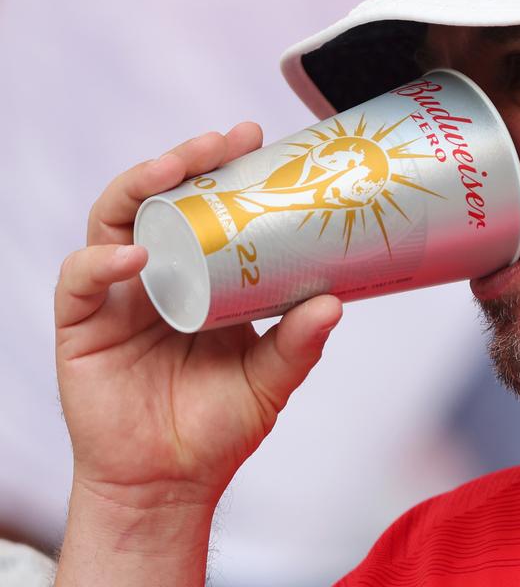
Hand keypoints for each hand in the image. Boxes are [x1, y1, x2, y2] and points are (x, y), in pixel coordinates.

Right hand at [53, 124, 342, 584]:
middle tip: (225, 140)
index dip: (225, 169)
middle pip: (159, 198)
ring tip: (178, 168)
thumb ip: (298, 343)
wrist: (168, 483)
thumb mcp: (270, 380)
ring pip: (114, 220)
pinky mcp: (82, 326)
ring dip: (142, 185)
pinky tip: (136, 255)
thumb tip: (335, 303)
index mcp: (200, 275)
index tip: (259, 139)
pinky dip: (102, 260)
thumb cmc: (218, 426)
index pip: (205, 206)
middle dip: (187, 159)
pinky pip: (81, 279)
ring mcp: (116, 296)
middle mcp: (156, 273)